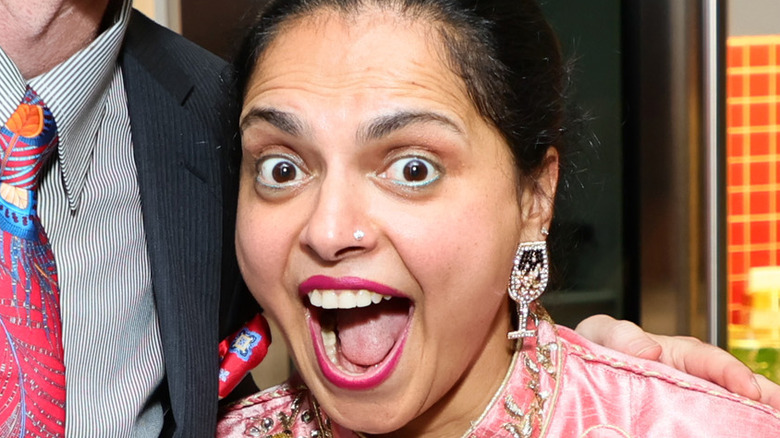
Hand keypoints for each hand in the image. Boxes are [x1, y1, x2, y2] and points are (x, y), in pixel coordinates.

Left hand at [575, 314, 779, 409]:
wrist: (565, 375)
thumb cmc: (590, 349)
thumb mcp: (600, 334)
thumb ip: (620, 335)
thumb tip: (650, 350)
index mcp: (671, 354)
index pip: (708, 360)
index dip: (731, 372)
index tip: (749, 388)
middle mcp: (683, 380)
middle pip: (731, 389)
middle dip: (762, 399)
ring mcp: (679, 405)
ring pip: (722, 412)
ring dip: (750, 420)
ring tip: (771, 427)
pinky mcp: (670, 423)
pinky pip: (699, 424)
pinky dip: (722, 428)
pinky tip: (740, 433)